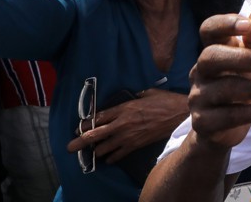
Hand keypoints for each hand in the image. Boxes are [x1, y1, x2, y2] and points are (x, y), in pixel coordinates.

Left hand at [67, 88, 188, 163]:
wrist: (180, 115)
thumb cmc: (166, 101)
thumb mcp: (149, 93)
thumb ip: (136, 96)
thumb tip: (132, 97)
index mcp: (124, 108)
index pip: (98, 117)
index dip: (85, 123)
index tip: (78, 127)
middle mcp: (122, 123)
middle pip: (94, 134)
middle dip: (80, 141)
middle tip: (70, 147)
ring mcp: (128, 136)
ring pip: (103, 148)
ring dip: (96, 150)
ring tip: (93, 151)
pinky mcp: (136, 145)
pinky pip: (117, 155)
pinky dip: (110, 157)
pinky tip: (108, 157)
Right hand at [187, 8, 250, 149]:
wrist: (229, 126)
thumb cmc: (245, 81)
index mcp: (214, 49)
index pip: (208, 29)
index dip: (225, 24)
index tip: (248, 25)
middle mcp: (201, 71)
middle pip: (209, 57)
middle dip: (239, 58)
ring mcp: (198, 97)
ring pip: (219, 89)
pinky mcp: (203, 122)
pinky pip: (224, 117)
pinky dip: (249, 112)